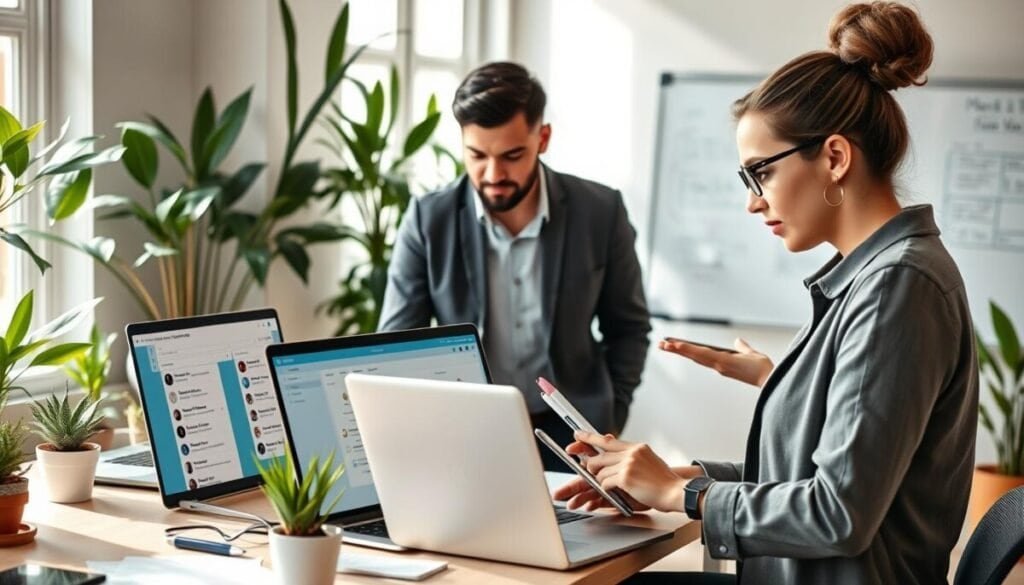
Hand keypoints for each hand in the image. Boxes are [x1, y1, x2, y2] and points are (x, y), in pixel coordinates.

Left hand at [566, 431, 686, 512]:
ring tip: (614, 486)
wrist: (675, 492)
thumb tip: (612, 457)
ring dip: (602, 481)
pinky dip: (607, 489)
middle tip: (589, 470)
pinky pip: (605, 482)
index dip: (589, 437)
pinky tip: (616, 491)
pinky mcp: (625, 477)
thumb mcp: (648, 460)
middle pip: (600, 456)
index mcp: (637, 447)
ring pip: (601, 471)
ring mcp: (628, 464)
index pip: (607, 440)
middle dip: (591, 465)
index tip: (577, 434)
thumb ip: (631, 456)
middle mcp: (632, 452)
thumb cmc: (663, 481)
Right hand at [659, 337, 772, 386]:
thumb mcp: (751, 353)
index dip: (686, 350)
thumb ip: (743, 347)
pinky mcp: (721, 363)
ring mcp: (718, 364)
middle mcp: (717, 364)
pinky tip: (679, 346)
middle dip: (676, 350)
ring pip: (694, 355)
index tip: (673, 345)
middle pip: (693, 355)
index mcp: (721, 361)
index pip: (700, 354)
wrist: (771, 377)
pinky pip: (703, 355)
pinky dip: (690, 350)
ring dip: (679, 349)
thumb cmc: (762, 369)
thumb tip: (738, 341)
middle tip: (660, 345)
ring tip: (664, 345)